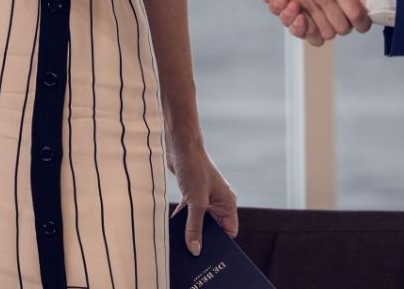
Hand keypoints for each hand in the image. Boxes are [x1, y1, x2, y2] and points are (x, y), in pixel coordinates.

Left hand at [168, 137, 237, 256]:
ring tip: (180, 246)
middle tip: (191, 255)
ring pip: (199, 223)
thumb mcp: (196, 202)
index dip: (221, 245)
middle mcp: (218, 202)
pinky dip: (182, 221)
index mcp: (227, 203)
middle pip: (213, 229)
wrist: (180, 145)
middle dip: (203, 240)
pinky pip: (189, 215)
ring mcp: (205, 199)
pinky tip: (173, 230)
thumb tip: (195, 251)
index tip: (209, 258)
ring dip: (190, 230)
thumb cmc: (195, 167)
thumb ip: (195, 227)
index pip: (229, 232)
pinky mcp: (192, 195)